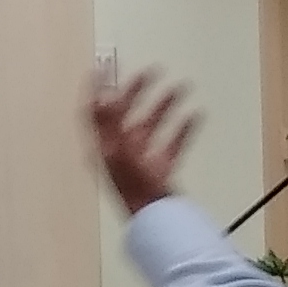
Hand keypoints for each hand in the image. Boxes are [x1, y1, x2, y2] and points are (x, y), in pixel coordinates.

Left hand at [86, 70, 198, 214]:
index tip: (103, 67)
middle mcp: (119, 150)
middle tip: (151, 71)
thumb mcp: (118, 150)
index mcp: (104, 146)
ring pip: (152, 124)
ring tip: (180, 86)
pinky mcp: (161, 169)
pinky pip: (173, 142)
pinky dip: (183, 128)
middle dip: (137, 90)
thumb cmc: (133, 189)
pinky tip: (193, 115)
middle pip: (125, 113)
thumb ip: (109, 122)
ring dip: (165, 104)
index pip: (94, 111)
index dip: (96, 88)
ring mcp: (141, 160)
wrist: (156, 219)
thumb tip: (100, 94)